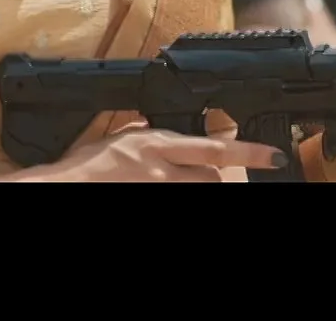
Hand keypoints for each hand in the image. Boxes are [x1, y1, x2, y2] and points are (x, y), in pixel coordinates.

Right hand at [38, 124, 286, 181]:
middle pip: (213, 177)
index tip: (275, 156)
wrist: (61, 189)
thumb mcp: (119, 140)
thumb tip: (161, 133)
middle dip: (217, 178)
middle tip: (212, 177)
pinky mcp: (152, 200)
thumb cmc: (82, 169)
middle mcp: (164, 171)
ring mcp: (158, 189)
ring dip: (202, 185)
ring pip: (202, 188)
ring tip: (179, 179)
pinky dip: (182, 191)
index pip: (217, 148)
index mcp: (159, 145)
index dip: (251, 153)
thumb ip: (145, 136)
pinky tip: (172, 186)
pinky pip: (181, 201)